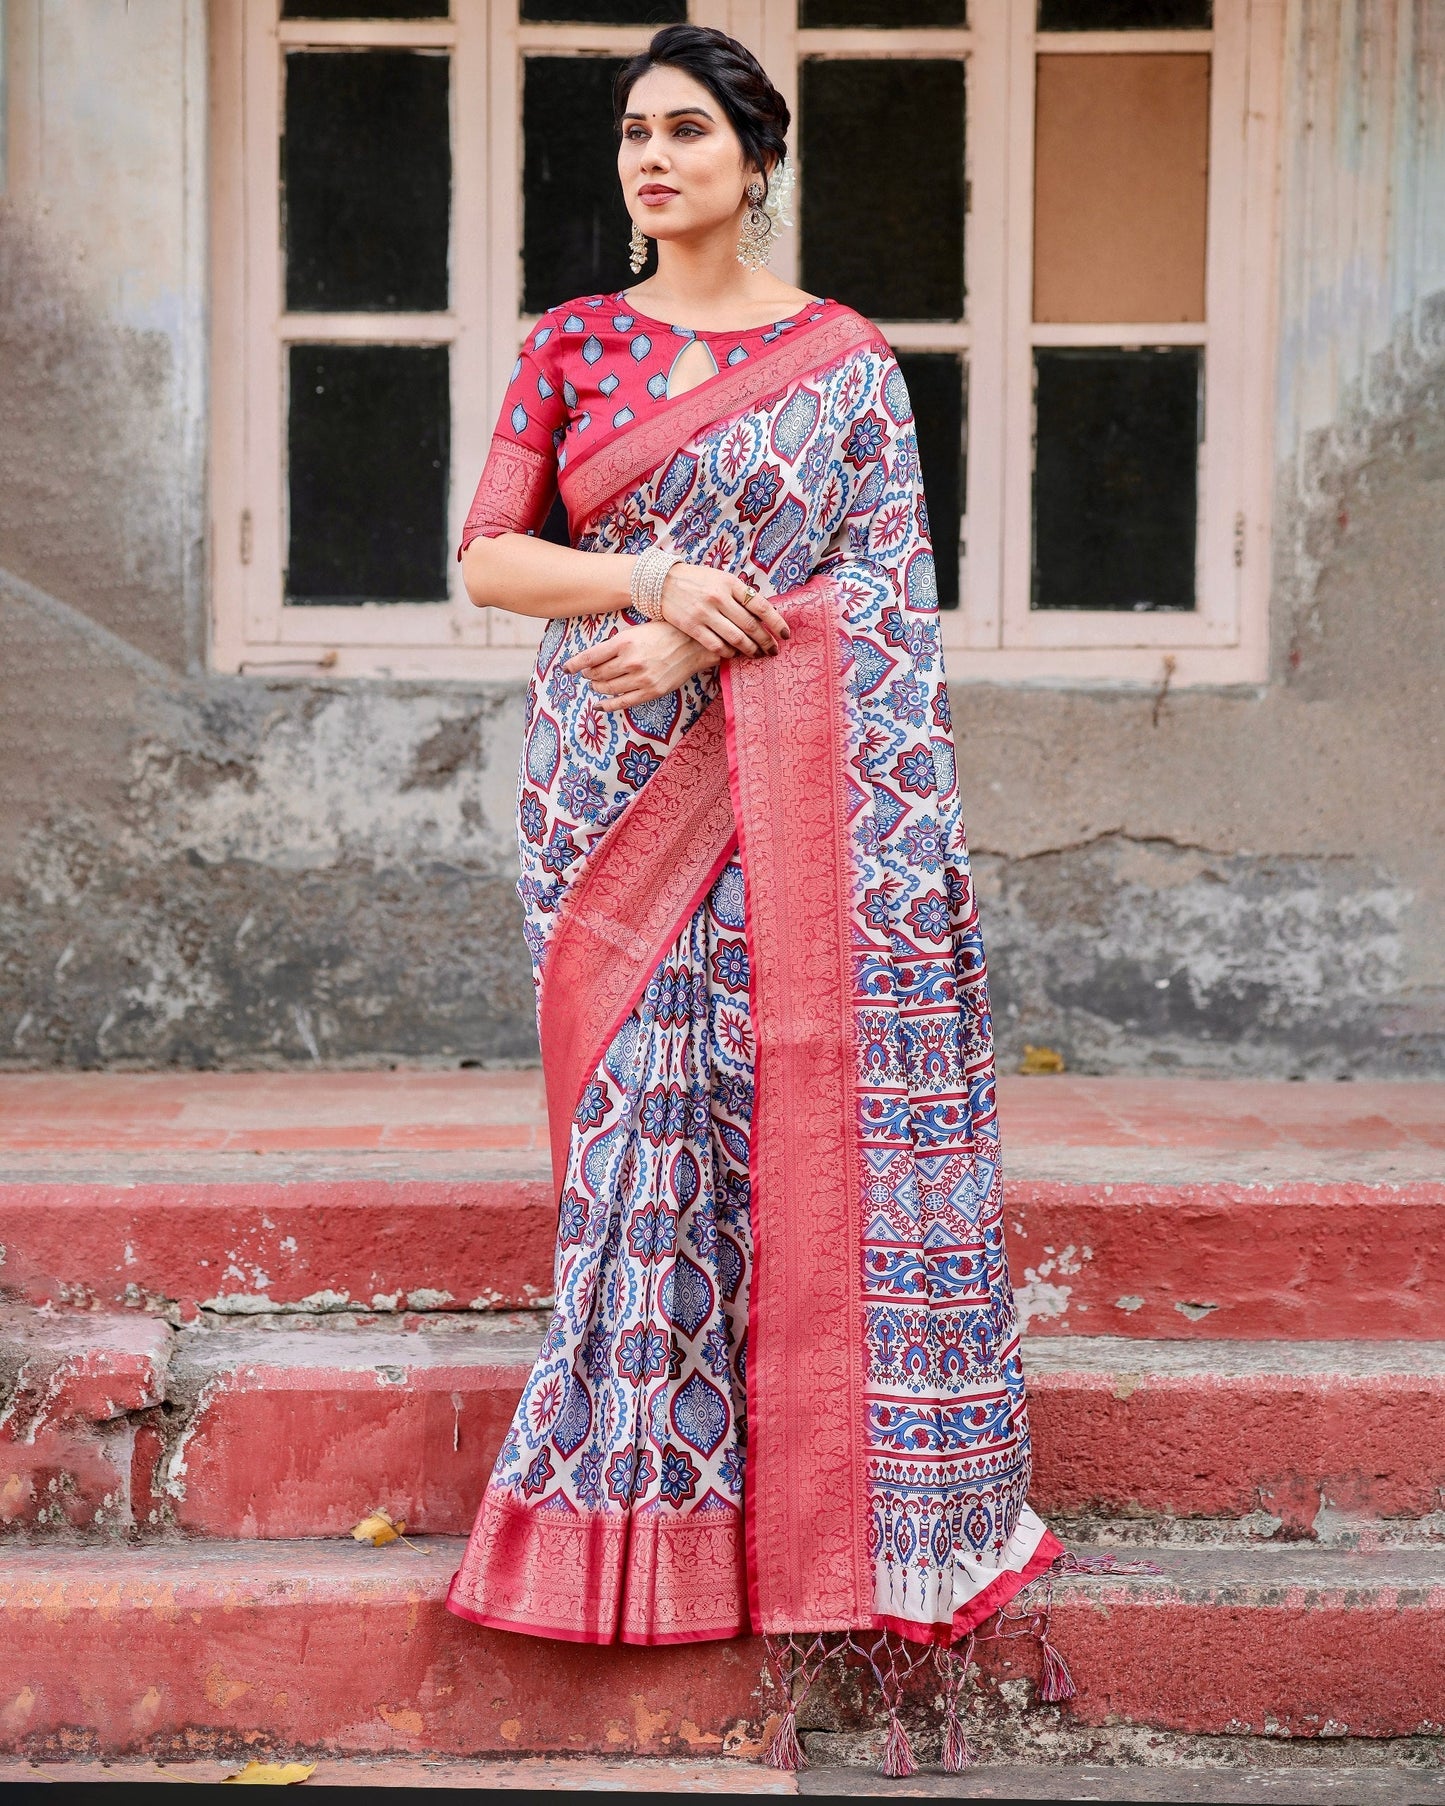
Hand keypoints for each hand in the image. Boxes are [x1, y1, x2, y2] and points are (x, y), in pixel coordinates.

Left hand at [564, 622, 716, 712]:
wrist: (694, 644)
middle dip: (588, 675)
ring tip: (596, 685)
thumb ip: (616, 643)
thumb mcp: (637, 629)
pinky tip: (598, 706)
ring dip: (597, 688)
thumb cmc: (665, 632)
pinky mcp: (651, 691)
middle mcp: (630, 661)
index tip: (566, 669)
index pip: (590, 657)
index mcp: (624, 642)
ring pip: (607, 688)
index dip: (575, 665)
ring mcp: (641, 678)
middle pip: (597, 674)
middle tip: (587, 674)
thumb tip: (595, 658)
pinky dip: (607, 705)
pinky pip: (622, 702)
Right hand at [657, 563, 790, 658]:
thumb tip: (763, 613)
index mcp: (730, 583)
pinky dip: (729, 653)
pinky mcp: (692, 626)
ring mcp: (705, 613)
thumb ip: (739, 593)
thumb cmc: (696, 580)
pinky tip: (734, 654)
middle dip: (766, 641)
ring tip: (757, 654)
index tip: (785, 634)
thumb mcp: (720, 578)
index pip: (761, 606)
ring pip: (736, 638)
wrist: (662, 582)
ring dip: (750, 650)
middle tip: (773, 650)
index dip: (777, 623)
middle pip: (751, 626)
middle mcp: (719, 597)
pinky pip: (717, 645)